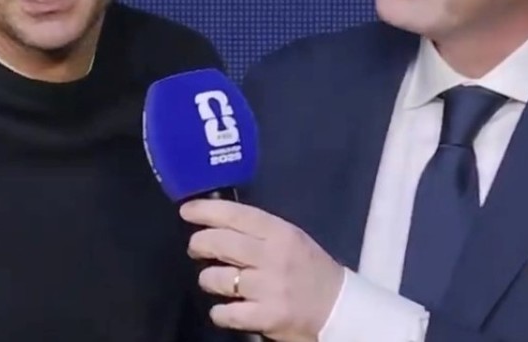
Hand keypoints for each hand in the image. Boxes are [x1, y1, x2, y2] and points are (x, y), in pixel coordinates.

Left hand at [181, 199, 343, 341]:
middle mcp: (273, 257)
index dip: (206, 211)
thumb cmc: (310, 270)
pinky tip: (226, 309)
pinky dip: (220, 312)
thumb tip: (217, 222)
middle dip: (199, 244)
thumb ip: (258, 230)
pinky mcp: (266, 316)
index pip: (236, 215)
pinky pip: (225, 312)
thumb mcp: (291, 239)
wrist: (341, 311)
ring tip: (216, 280)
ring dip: (208, 279)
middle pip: (219, 243)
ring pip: (216, 278)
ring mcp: (269, 288)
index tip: (187, 210)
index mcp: (281, 234)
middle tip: (196, 248)